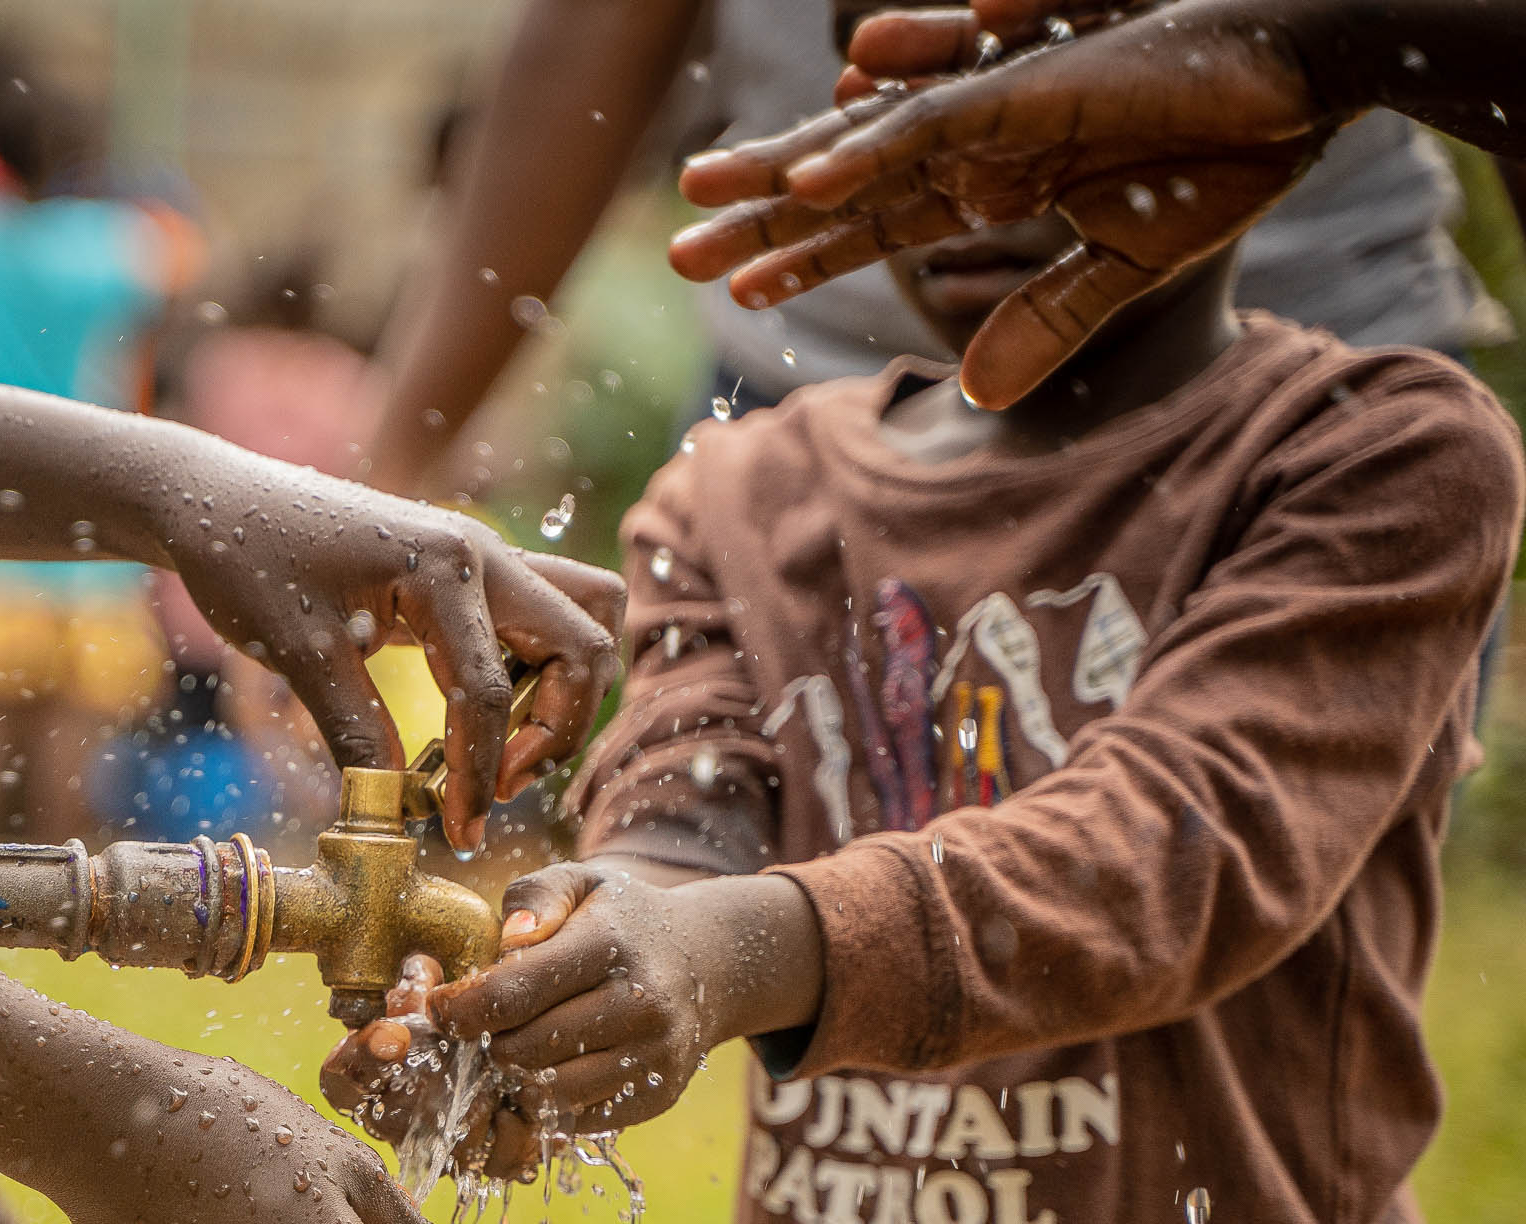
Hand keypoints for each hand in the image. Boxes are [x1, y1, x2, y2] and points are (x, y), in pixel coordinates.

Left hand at [149, 446, 623, 849]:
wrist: (217, 501)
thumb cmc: (248, 560)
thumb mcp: (299, 654)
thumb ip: (356, 729)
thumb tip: (398, 808)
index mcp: (444, 567)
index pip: (488, 693)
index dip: (478, 774)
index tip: (460, 832)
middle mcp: (482, 554)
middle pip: (583, 644)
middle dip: (558, 730)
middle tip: (498, 786)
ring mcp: (482, 558)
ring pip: (583, 617)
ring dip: (567, 692)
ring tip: (505, 751)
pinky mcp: (467, 573)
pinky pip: (543, 618)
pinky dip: (538, 671)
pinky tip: (481, 717)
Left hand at [324, 866, 823, 1157]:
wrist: (709, 963)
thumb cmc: (621, 920)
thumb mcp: (581, 883)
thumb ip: (534, 897)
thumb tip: (510, 940)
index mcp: (610, 943)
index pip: (510, 993)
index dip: (459, 1008)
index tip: (440, 1008)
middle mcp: (641, 1003)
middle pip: (522, 1049)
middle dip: (486, 1042)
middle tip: (479, 1029)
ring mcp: (654, 1056)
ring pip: (547, 1093)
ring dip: (514, 1076)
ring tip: (512, 1047)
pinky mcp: (657, 1096)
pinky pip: (577, 1119)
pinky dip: (548, 1103)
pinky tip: (547, 1070)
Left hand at [669, 1, 1326, 407]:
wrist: (1307, 69)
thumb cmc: (1230, 150)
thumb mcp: (1127, 260)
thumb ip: (1048, 321)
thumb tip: (976, 395)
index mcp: (998, 177)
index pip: (876, 223)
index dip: (807, 255)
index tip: (738, 292)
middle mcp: (982, 139)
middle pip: (849, 183)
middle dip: (763, 216)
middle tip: (677, 254)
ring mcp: (1002, 107)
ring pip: (869, 145)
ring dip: (788, 171)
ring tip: (705, 191)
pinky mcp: (1037, 87)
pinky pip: (941, 119)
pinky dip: (879, 145)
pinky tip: (816, 173)